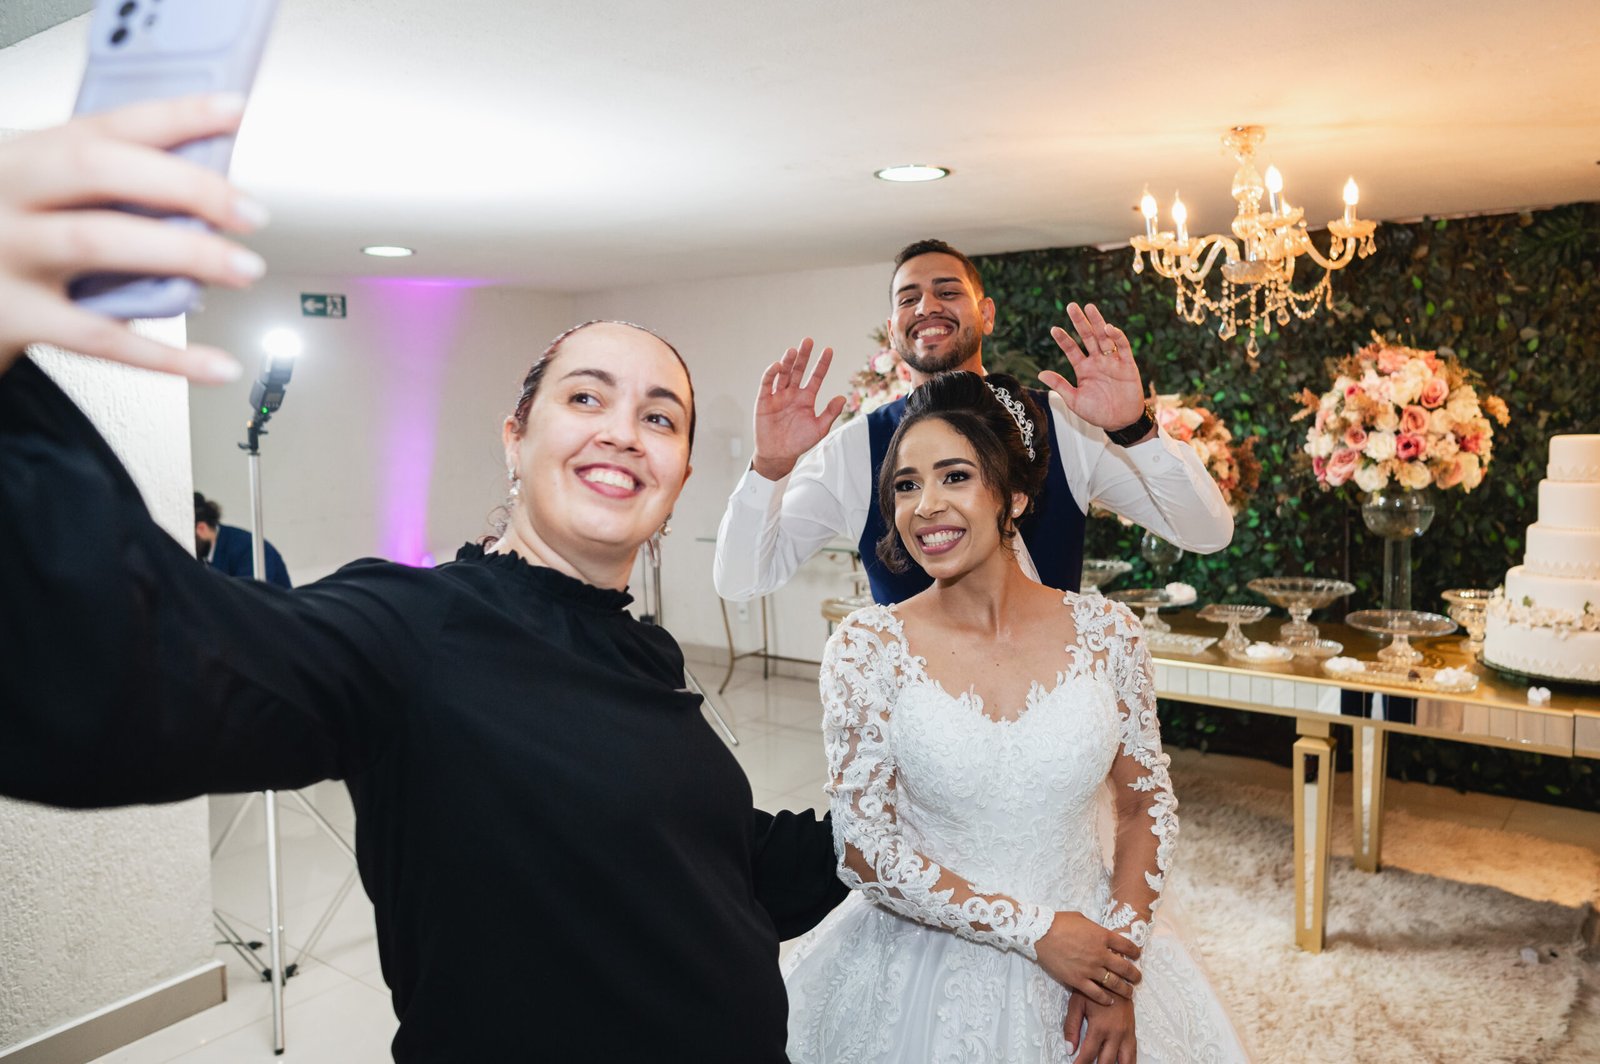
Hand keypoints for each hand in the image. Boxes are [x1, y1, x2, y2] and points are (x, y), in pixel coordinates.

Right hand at [0, 94, 266, 382]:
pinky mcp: (16, 318)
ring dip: (185, 254)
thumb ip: (105, 188)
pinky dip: (170, 356)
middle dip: (186, 186)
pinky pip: (102, 340)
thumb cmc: (9, 237)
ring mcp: (8, 255)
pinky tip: (219, 364)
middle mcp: (9, 195)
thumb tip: (208, 195)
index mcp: (25, 155)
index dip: (175, 115)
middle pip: (98, 171)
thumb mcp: (39, 192)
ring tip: (244, 268)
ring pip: (100, 244)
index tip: (233, 110)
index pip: (107, 124)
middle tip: (249, 212)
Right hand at [750, 337, 845, 480]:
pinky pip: (767, 383)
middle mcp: (792, 393)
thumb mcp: (819, 429)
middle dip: (804, 356)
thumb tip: (842, 397)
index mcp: (806, 398)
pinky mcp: (764, 400)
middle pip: (798, 370)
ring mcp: (778, 395)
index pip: (816, 377)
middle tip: (808, 341)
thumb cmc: (799, 442)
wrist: (779, 455)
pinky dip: (771, 373)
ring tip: (793, 350)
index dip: (822, 364)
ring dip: (787, 362)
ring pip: (783, 374)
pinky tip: (778, 366)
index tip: (829, 350)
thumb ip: (830, 413)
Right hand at [1034, 910, 1140, 1005]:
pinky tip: (1110, 1001)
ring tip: (1129, 993)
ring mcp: (1089, 968)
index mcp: (1102, 936)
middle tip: (1138, 978)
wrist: (1040, 933)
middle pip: (1124, 968)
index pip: (1127, 946)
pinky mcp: (1077, 980)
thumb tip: (1101, 934)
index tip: (1137, 956)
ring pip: (1114, 983)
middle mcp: (1100, 954)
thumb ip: (1095, 929)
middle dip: (1134, 975)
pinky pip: (1096, 993)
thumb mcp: (1082, 919)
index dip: (1135, 952)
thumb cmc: (1059, 922)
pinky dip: (1105, 999)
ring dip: (1124, 989)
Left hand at [1036, 303, 1145, 430]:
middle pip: (1087, 337)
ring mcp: (1112, 361)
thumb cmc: (1097, 413)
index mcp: (1083, 369)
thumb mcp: (1074, 400)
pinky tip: (1109, 328)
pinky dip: (1117, 336)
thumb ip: (1060, 385)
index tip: (1053, 329)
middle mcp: (1097, 361)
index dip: (1063, 339)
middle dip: (1080, 322)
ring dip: (1097, 322)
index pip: (1071, 349)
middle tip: (1071, 306)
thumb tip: (1040, 374)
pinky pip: (1122, 346)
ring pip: (1103, 337)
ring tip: (1089, 307)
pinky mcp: (1127, 364)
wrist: (1120, 421)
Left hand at [1064, 990, 1136, 1063]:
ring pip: (1124, 1061)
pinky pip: (1133, 1053)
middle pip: (1106, 1062)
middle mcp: (1115, 1033)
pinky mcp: (1132, 1031)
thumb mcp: (1077, 1003)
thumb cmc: (1094, 987)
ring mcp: (1126, 1033)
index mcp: (1099, 1027)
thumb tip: (1069, 1049)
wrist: (1115, 975)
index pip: (1088, 1054)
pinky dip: (1129, 1063)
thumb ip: (1071, 1027)